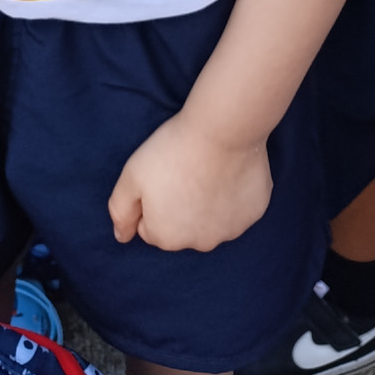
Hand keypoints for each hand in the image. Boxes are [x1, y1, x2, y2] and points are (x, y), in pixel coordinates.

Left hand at [108, 111, 272, 252]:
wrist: (222, 130)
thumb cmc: (173, 150)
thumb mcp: (131, 176)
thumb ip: (120, 211)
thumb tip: (121, 237)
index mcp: (167, 237)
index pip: (151, 227)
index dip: (153, 200)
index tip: (162, 176)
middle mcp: (199, 243)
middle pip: (183, 228)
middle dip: (180, 206)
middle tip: (184, 172)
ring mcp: (230, 231)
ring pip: (212, 221)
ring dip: (209, 203)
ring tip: (208, 169)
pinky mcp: (253, 214)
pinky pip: (238, 208)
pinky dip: (234, 194)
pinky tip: (230, 171)